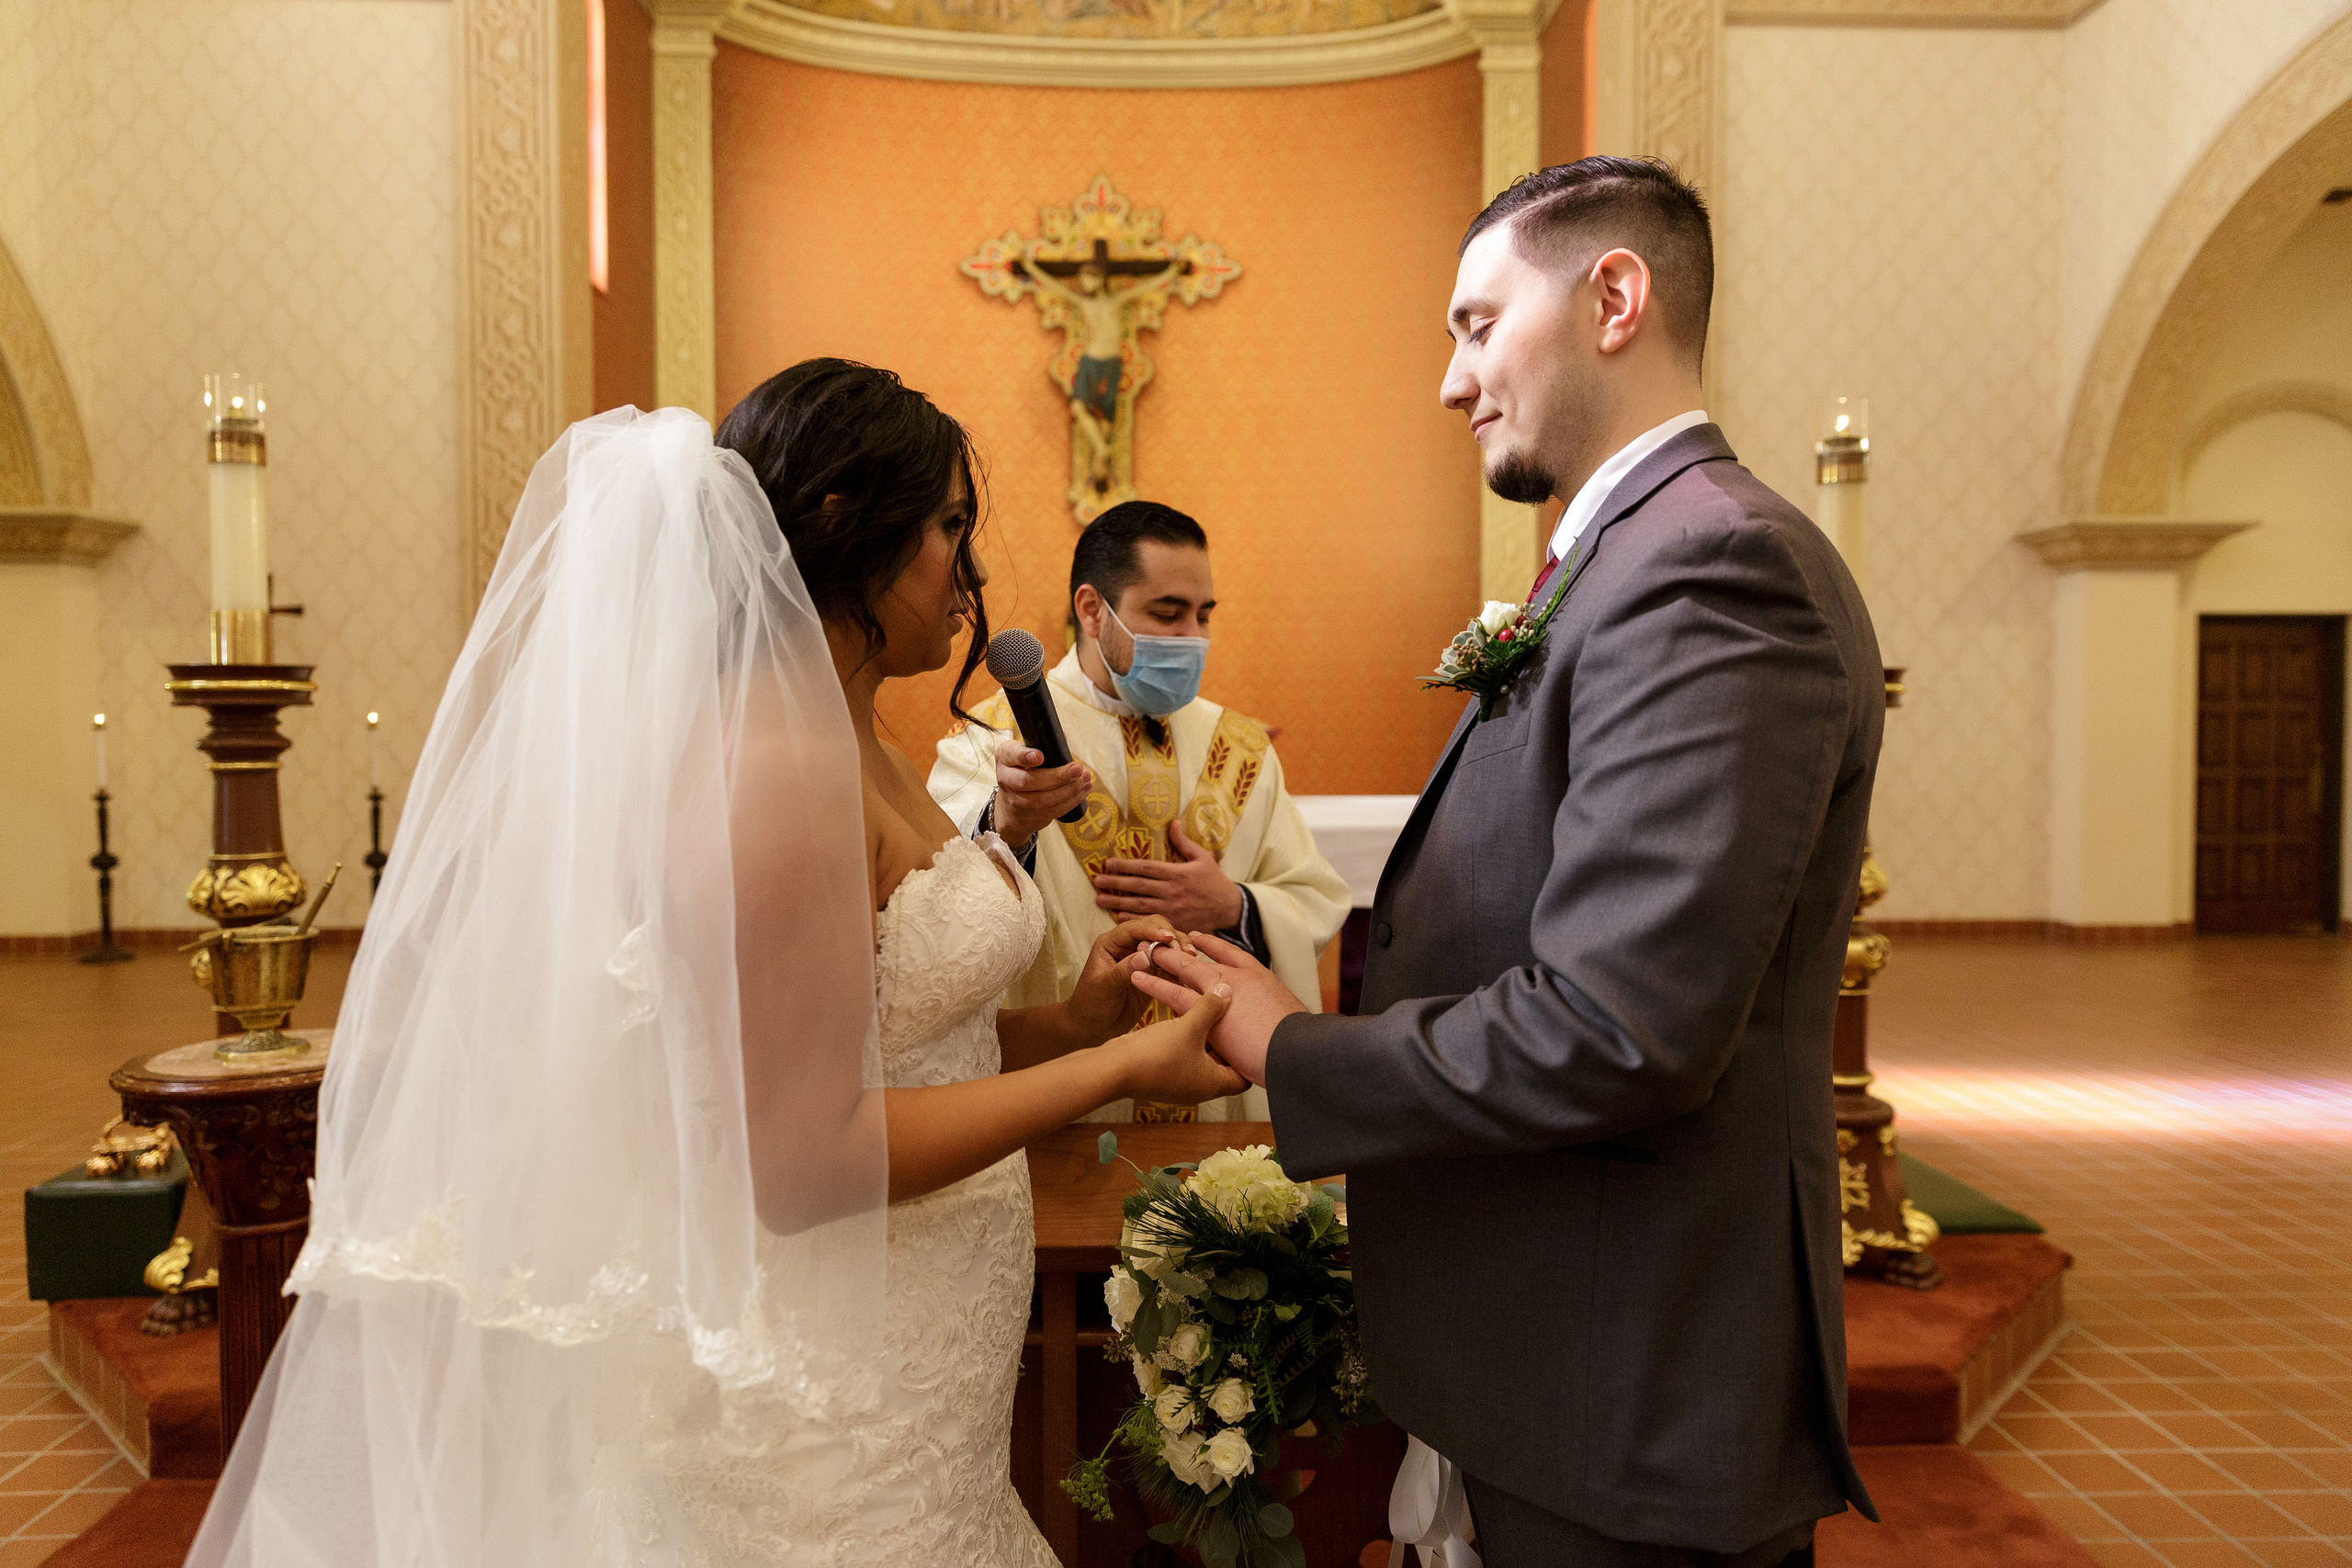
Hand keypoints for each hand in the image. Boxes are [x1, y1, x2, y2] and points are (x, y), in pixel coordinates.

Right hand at [990, 738, 1091, 850]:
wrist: (1011, 804)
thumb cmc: (1024, 769)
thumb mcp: (1025, 752)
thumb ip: (1043, 744)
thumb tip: (1063, 737)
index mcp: (1005, 757)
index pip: (1012, 755)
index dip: (1025, 757)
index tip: (1040, 756)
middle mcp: (1006, 779)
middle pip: (1029, 781)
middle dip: (1057, 776)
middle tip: (1078, 769)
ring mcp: (1017, 800)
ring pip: (1043, 799)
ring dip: (1069, 790)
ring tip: (1085, 779)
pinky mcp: (1030, 815)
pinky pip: (1053, 810)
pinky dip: (1071, 801)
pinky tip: (1084, 790)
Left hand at [1065, 919, 1197, 1045]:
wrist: (1092, 1027)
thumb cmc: (1090, 1005)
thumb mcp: (1103, 988)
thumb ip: (1122, 971)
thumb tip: (1145, 955)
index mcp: (1111, 942)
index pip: (1134, 928)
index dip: (1153, 930)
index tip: (1170, 938)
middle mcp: (1128, 945)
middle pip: (1155, 929)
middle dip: (1172, 937)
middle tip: (1186, 952)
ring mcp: (1142, 959)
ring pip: (1166, 945)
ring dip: (1180, 950)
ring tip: (1192, 960)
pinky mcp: (1153, 973)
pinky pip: (1171, 963)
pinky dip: (1181, 965)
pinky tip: (1192, 973)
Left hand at [1093, 819, 1244, 930]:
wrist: (1229, 908)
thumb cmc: (1214, 881)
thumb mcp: (1203, 857)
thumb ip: (1184, 842)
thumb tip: (1172, 822)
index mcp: (1177, 873)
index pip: (1146, 867)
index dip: (1126, 865)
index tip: (1108, 862)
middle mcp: (1171, 891)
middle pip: (1138, 886)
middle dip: (1115, 883)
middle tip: (1097, 881)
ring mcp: (1172, 909)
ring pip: (1139, 904)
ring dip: (1117, 902)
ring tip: (1099, 899)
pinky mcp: (1173, 923)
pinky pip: (1149, 920)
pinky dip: (1132, 919)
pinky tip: (1117, 916)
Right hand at [1109, 985, 1245, 1106]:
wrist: (1114, 1069)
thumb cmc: (1154, 1056)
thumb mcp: (1190, 1026)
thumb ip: (1211, 1007)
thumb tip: (1226, 991)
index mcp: (1213, 1084)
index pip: (1244, 1077)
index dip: (1248, 1056)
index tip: (1250, 1035)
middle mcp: (1199, 1088)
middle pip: (1224, 1065)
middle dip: (1227, 1041)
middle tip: (1233, 1019)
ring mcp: (1180, 1083)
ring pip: (1202, 1058)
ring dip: (1204, 1038)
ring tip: (1208, 1013)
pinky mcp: (1164, 1075)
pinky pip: (1184, 1056)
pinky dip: (1188, 1039)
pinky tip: (1184, 1019)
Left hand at [1130, 931, 1304, 1086]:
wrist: (1295, 1050)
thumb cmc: (1298, 1044)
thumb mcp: (1289, 1024)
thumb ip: (1274, 1021)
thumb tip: (1273, 1032)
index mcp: (1259, 977)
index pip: (1232, 954)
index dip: (1212, 946)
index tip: (1196, 938)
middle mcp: (1239, 977)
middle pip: (1204, 958)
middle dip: (1181, 949)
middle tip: (1162, 941)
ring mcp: (1221, 990)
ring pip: (1185, 969)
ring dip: (1163, 959)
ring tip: (1142, 951)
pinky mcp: (1204, 1010)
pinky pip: (1172, 993)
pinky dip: (1154, 983)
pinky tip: (1137, 977)